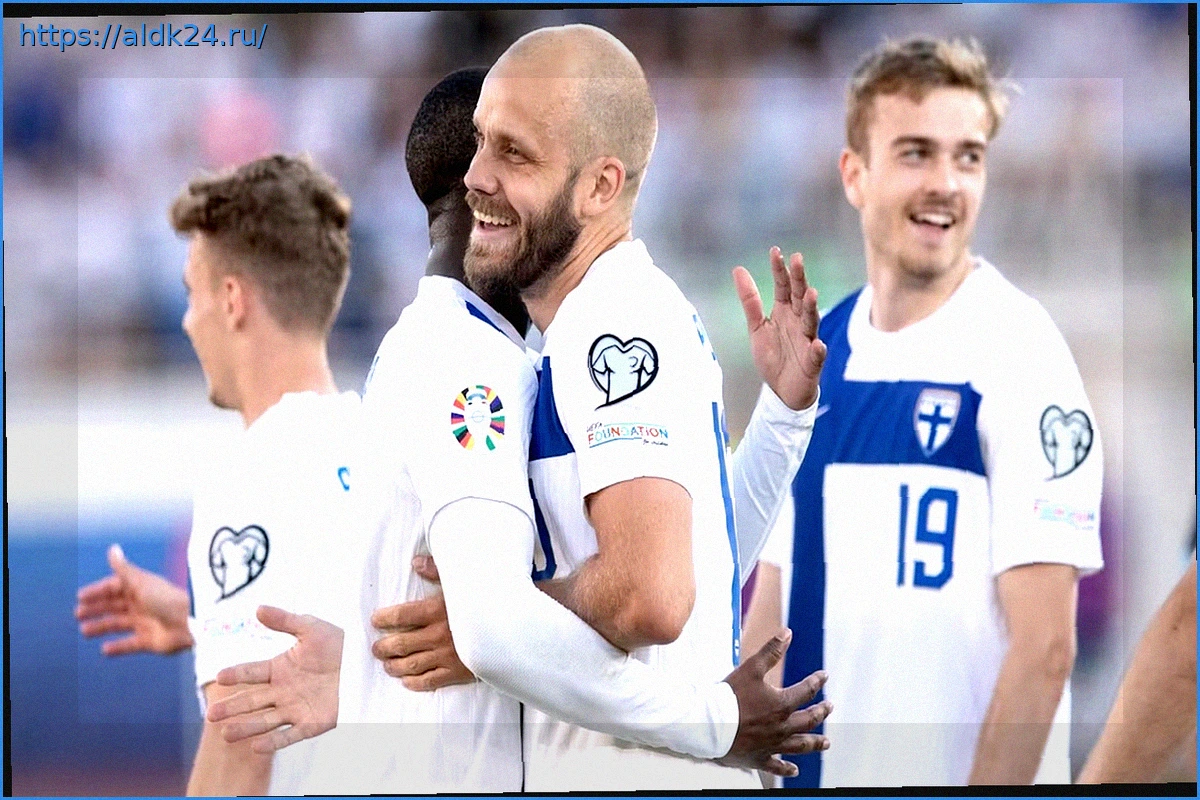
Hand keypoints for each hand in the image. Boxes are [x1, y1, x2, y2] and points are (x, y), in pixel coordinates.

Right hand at [75, 543, 192, 655]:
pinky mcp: (150, 641)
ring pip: (118, 624)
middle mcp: (142, 605)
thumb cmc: (164, 599)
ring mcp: (146, 623)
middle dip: (96, 609)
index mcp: (141, 589)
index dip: (98, 591)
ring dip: (102, 627)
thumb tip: (112, 548)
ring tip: (85, 631)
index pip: (115, 588)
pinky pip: (130, 645)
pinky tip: (104, 650)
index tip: (80, 597)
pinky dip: (118, 647)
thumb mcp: (141, 583)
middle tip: (78, 614)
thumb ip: (124, 569)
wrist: (188, 623)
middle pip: (114, 606)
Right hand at [206, 605, 342, 753]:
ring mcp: (295, 709)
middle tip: (212, 715)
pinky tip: (256, 747)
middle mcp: (282, 691)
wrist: (366, 664)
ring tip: (225, 734)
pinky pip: (289, 735)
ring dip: (245, 727)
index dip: (236, 674)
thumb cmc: (339, 644)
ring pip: (265, 721)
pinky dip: (273, 742)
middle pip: (252, 701)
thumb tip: (258, 609)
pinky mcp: (311, 724)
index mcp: (279, 668)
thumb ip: (285, 621)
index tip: (220, 676)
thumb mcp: (312, 628)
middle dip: (232, 708)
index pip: (252, 672)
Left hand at [369, 555, 475, 691]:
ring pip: (411, 665)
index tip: (376, 620)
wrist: (511, 627)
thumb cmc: (485, 602)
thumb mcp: (463, 582)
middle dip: (383, 647)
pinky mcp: (457, 672)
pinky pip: (429, 681)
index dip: (384, 619)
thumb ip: (438, 571)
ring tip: (387, 664)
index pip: (401, 616)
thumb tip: (416, 563)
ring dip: (394, 666)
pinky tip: (407, 681)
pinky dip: (415, 682)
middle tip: (376, 648)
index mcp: (437, 611)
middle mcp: (438, 635)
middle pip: (400, 644)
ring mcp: (446, 656)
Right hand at [718, 629, 831, 776]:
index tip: (823, 676)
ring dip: (815, 743)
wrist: (709, 724)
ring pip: (800, 745)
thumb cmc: (728, 696)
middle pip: (808, 720)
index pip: (806, 691)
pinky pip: (777, 766)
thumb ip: (770, 651)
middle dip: (821, 712)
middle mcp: (782, 727)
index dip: (816, 682)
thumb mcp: (751, 668)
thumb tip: (787, 633)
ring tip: (826, 743)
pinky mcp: (759, 758)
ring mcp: (772, 745)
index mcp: (781, 704)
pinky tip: (795, 769)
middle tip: (829, 708)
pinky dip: (787, 769)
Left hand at [733, 247, 826, 410]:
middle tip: (797, 259)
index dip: (780, 270)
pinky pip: (816, 356)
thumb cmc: (773, 356)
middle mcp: (799, 322)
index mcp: (784, 312)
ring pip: (811, 321)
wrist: (782, 390)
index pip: (783, 287)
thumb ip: (750, 300)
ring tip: (811, 293)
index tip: (776, 251)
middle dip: (799, 279)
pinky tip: (817, 345)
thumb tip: (738, 269)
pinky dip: (817, 351)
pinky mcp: (812, 363)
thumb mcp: (756, 327)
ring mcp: (807, 341)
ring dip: (812, 308)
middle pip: (800, 297)